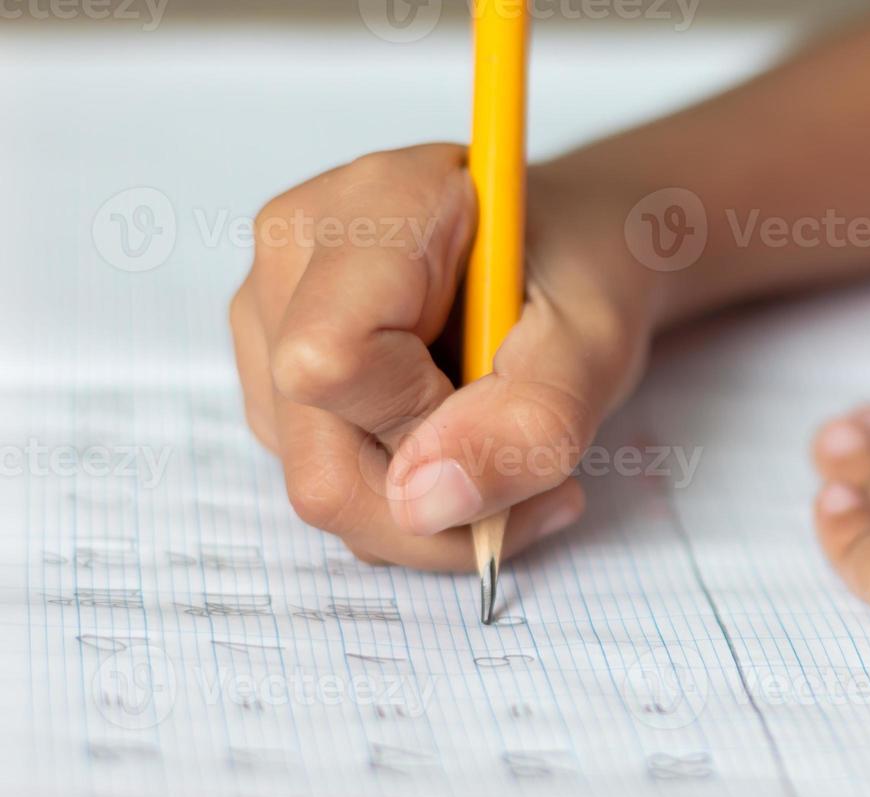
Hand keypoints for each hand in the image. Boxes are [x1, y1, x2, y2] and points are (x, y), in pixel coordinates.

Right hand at [229, 144, 652, 568]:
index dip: (420, 427)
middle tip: (544, 486)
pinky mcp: (275, 376)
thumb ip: (530, 422)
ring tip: (514, 455)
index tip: (506, 411)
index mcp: (370, 210)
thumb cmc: (582, 268)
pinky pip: (329, 480)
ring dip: (434, 509)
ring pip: (322, 485)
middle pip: (318, 457)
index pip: (330, 361)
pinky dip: (412, 497)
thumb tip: (423, 505)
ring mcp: (268, 320)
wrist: (570, 245)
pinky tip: (470, 449)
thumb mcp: (596, 341)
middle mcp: (292, 259)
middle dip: (440, 506)